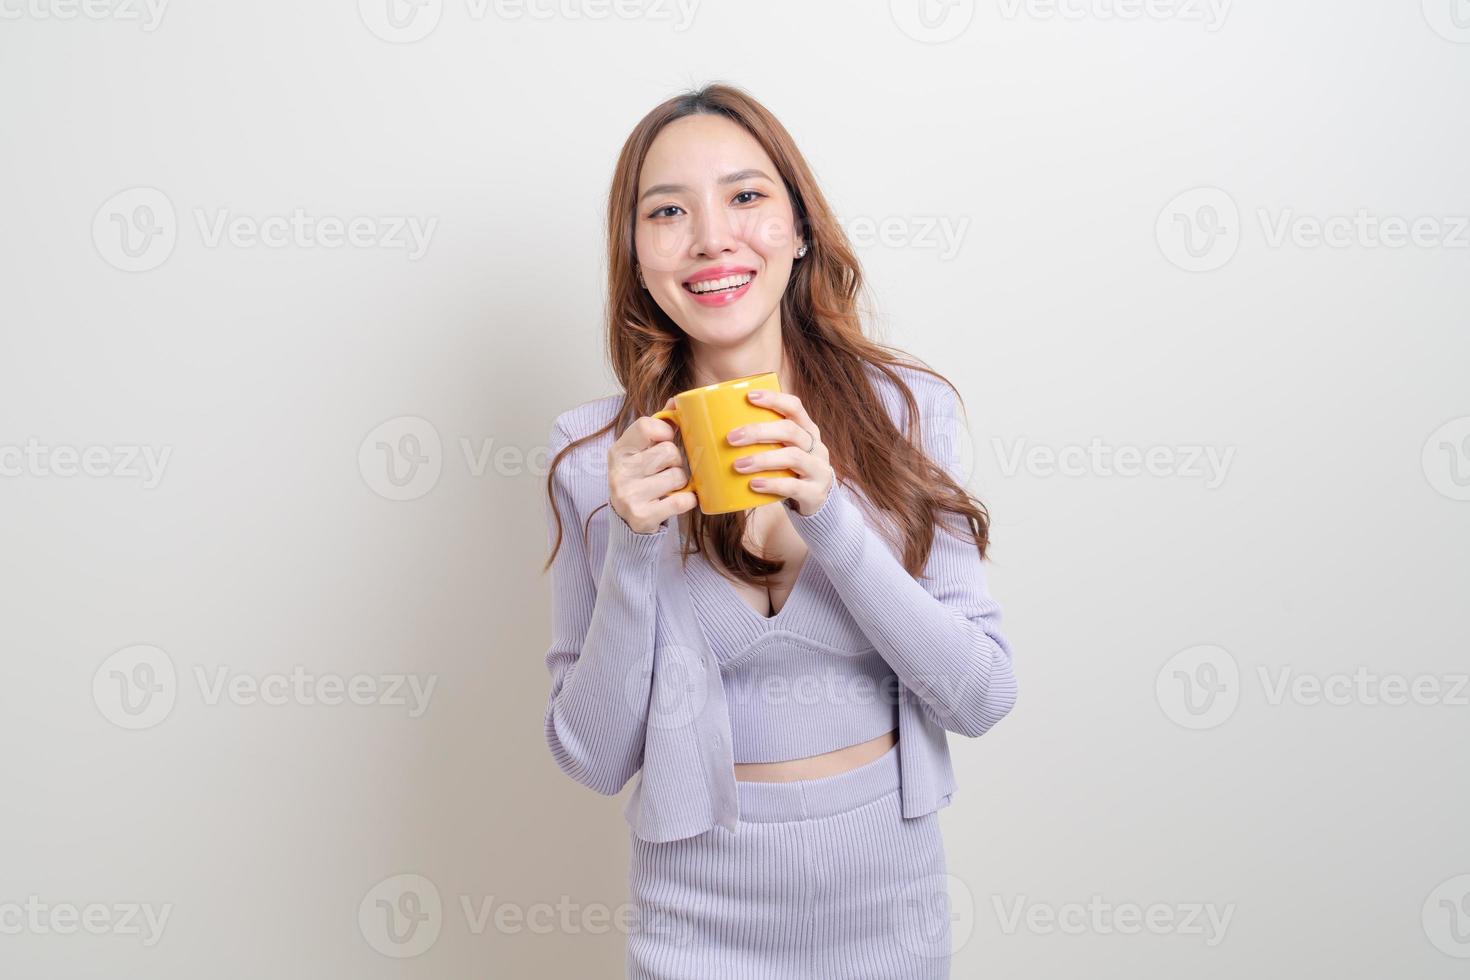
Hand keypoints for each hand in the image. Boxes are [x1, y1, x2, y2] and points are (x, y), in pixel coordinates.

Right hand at [608, 397, 697, 533]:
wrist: (626, 519)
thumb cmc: (639, 478)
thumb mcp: (641, 450)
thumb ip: (658, 426)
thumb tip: (677, 400)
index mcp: (618, 450)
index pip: (648, 426)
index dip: (665, 432)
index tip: (666, 441)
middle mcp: (619, 472)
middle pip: (669, 452)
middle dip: (675, 461)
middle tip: (667, 470)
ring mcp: (628, 496)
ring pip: (678, 476)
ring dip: (681, 482)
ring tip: (669, 487)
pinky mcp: (642, 516)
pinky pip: (682, 501)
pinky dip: (688, 500)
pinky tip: (679, 500)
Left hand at [728, 388, 833, 516]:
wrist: (817, 501)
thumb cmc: (789, 470)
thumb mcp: (782, 450)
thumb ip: (761, 440)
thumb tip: (707, 431)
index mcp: (807, 430)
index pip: (794, 407)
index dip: (774, 399)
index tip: (749, 397)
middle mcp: (816, 446)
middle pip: (789, 430)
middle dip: (758, 431)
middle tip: (731, 438)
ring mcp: (818, 469)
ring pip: (792, 457)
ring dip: (762, 459)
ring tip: (737, 465)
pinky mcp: (815, 492)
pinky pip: (793, 486)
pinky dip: (772, 484)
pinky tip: (753, 484)